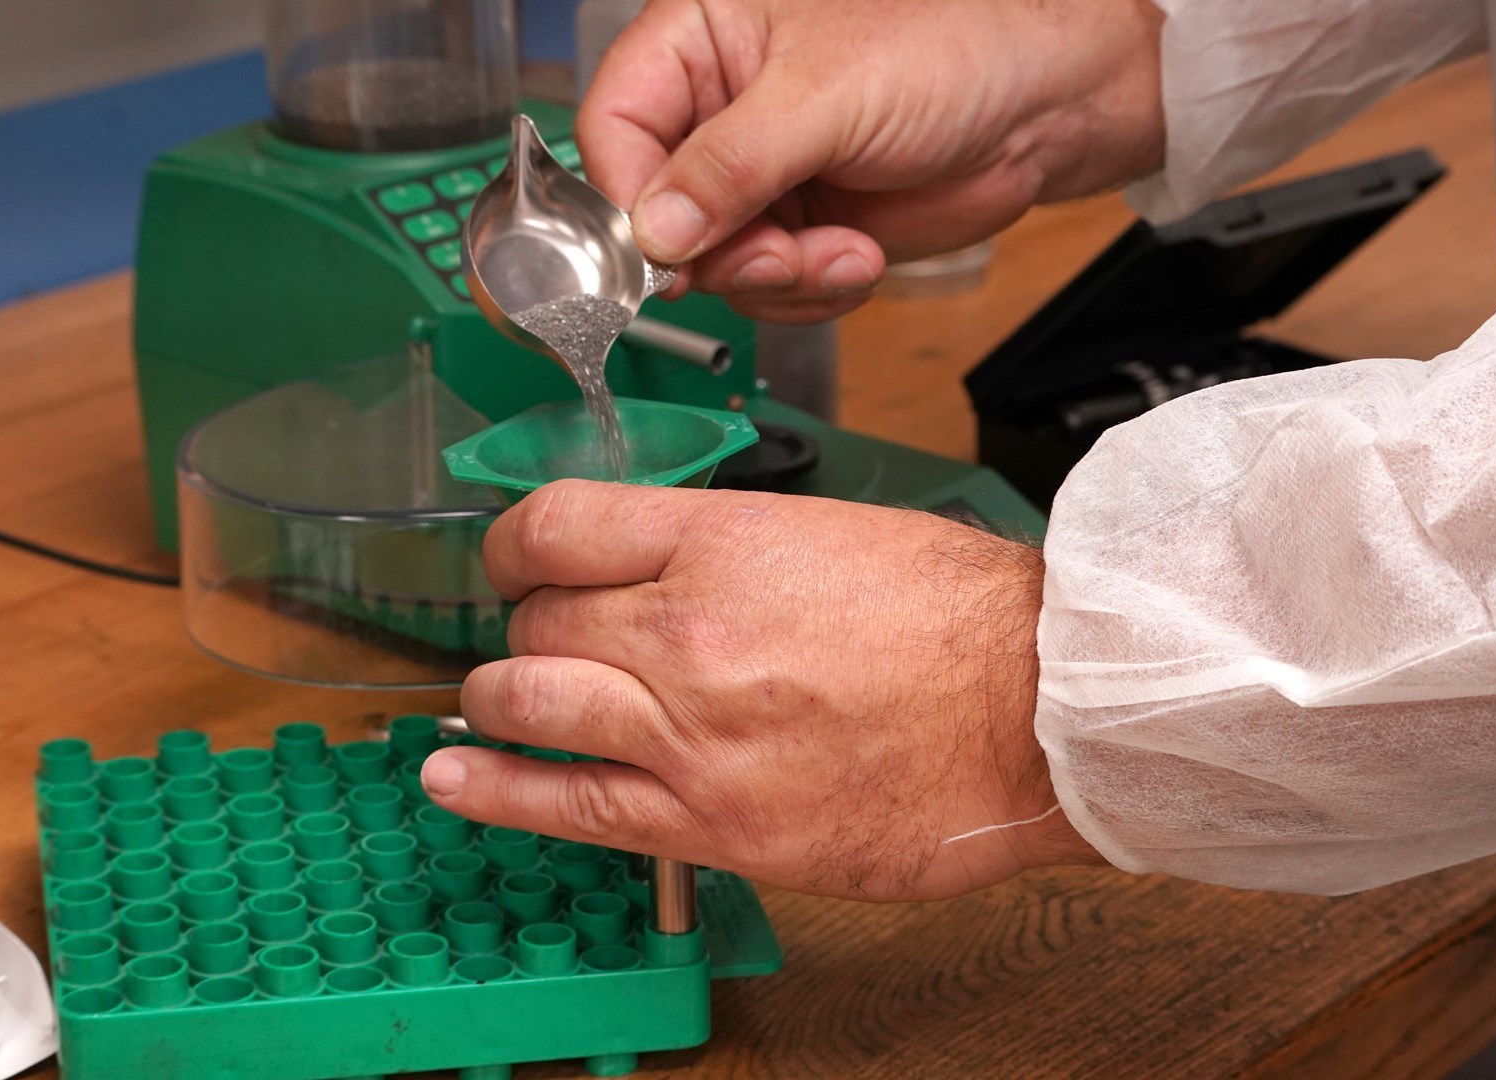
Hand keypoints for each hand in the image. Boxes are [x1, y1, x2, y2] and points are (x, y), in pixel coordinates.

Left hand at [421, 481, 1100, 900]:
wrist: (1039, 713)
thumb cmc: (962, 621)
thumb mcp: (833, 534)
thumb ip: (726, 549)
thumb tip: (656, 568)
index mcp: (720, 542)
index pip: (554, 525)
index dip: (514, 544)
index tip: (514, 561)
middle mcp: (686, 631)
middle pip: (536, 620)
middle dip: (528, 627)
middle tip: (545, 640)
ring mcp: (690, 733)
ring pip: (530, 703)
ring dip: (502, 699)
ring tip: (499, 702)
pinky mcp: (712, 822)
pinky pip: (568, 805)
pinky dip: (497, 790)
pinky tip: (456, 778)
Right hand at [576, 0, 1164, 322]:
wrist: (1045, 104)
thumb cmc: (954, 46)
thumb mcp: (828, 95)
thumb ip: (730, 162)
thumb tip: (656, 228)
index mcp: (700, 38)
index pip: (614, 125)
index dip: (627, 196)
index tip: (662, 247)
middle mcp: (718, 111)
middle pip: (656, 213)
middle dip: (720, 253)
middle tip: (779, 254)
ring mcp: (758, 177)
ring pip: (712, 266)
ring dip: (776, 280)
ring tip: (842, 251)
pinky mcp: (801, 228)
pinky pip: (768, 290)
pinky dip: (811, 292)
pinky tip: (859, 257)